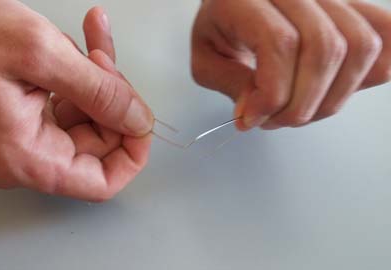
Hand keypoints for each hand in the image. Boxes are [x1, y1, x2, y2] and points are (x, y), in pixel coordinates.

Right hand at [0, 1, 153, 201]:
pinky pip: (64, 103)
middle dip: (112, 98)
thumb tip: (138, 119)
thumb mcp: (41, 55)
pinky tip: (80, 43)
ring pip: (84, 117)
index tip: (142, 118)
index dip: (132, 153)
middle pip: (97, 144)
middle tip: (106, 59)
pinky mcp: (17, 116)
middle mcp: (22, 156)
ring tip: (92, 39)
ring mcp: (19, 136)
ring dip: (97, 78)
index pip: (101, 182)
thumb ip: (100, 92)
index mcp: (25, 157)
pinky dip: (78, 74)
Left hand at [192, 0, 390, 129]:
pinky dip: (375, 67)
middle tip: (277, 120)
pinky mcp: (348, 5)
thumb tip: (253, 112)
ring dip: (334, 96)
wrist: (238, 3)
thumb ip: (228, 83)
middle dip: (303, 103)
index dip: (272, 93)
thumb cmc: (222, 26)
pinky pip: (384, 30)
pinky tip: (344, 87)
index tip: (253, 118)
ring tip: (301, 109)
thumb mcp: (205, 57)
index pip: (280, 43)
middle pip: (324, 48)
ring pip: (360, 45)